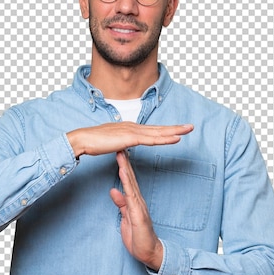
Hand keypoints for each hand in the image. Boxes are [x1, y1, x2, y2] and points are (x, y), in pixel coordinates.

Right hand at [67, 122, 192, 157]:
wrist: (84, 139)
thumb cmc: (94, 142)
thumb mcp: (112, 143)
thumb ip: (121, 143)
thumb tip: (125, 147)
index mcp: (130, 128)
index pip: (152, 130)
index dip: (165, 130)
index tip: (177, 131)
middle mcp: (134, 127)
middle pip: (159, 128)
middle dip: (175, 128)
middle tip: (190, 127)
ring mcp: (133, 131)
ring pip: (158, 132)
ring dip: (174, 131)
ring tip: (188, 130)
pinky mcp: (131, 138)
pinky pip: (152, 139)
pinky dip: (165, 138)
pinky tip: (175, 138)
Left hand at [109, 151, 162, 270]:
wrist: (149, 252)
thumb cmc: (138, 237)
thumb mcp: (126, 218)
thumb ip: (121, 204)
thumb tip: (113, 190)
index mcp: (134, 201)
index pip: (127, 180)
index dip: (122, 167)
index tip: (117, 153)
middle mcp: (138, 200)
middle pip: (129, 178)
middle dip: (124, 162)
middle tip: (119, 145)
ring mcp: (139, 206)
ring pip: (131, 184)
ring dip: (125, 169)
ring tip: (121, 155)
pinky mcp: (139, 214)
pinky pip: (132, 196)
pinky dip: (127, 184)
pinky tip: (123, 174)